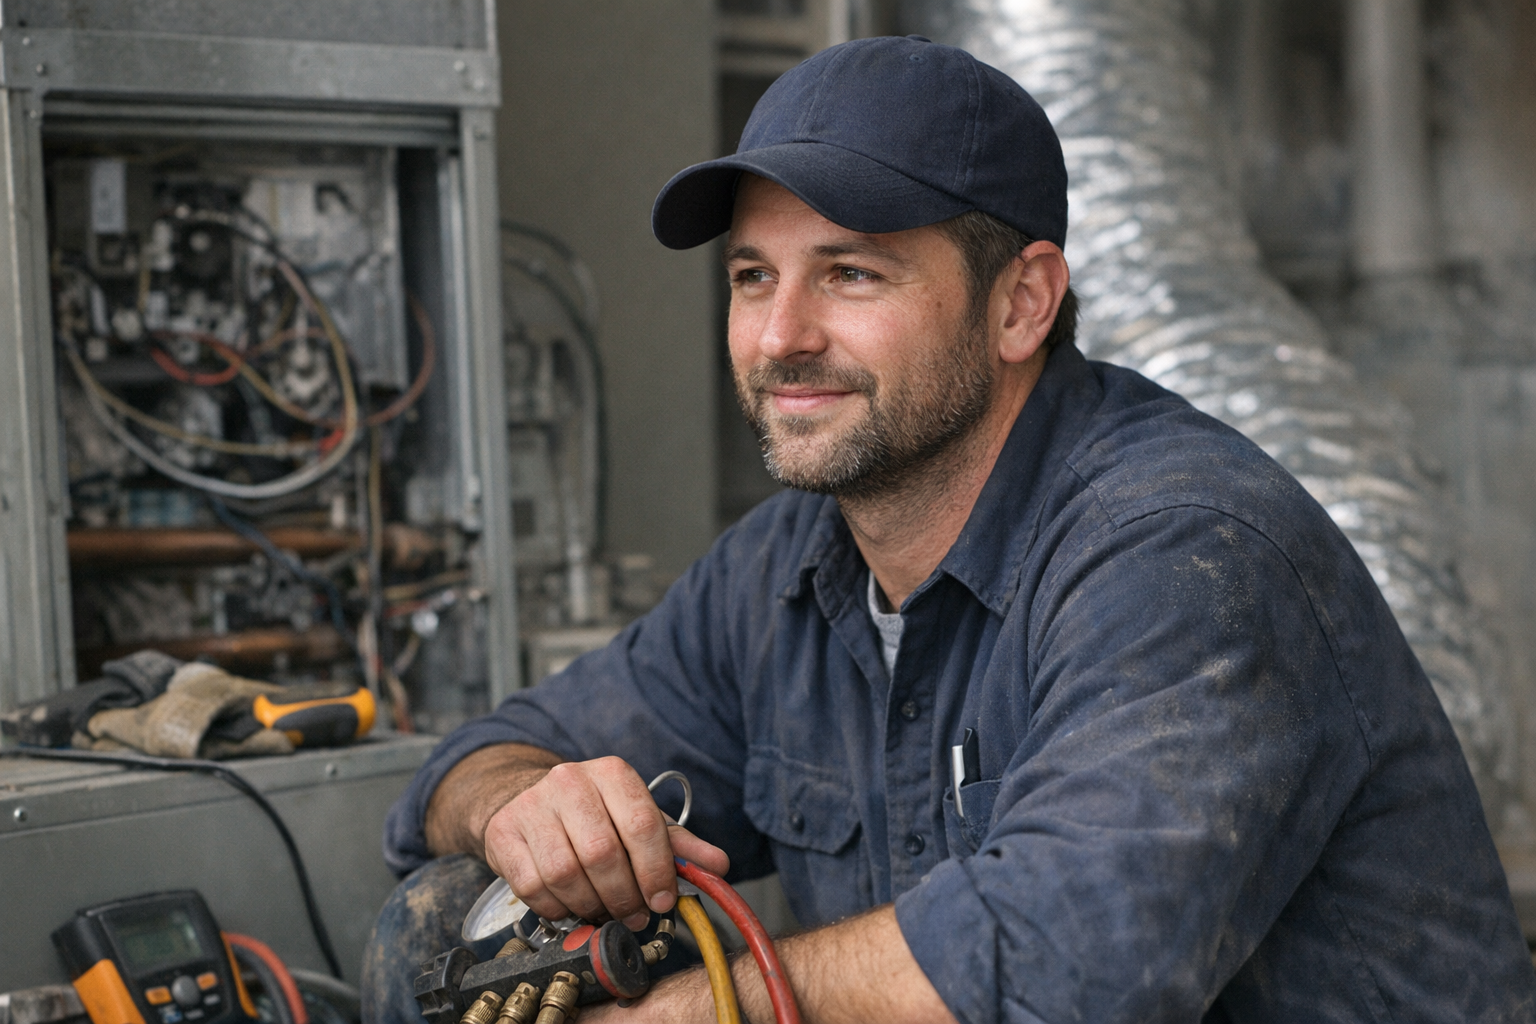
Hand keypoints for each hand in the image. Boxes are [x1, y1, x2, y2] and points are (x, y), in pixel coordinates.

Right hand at [482, 756, 729, 927]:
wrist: (527, 801)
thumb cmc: (594, 816)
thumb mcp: (640, 820)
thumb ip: (680, 844)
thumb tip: (718, 866)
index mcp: (612, 773)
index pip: (643, 825)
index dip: (656, 871)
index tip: (662, 901)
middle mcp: (570, 781)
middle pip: (603, 853)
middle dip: (624, 895)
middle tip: (634, 915)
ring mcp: (532, 806)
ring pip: (566, 872)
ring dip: (590, 905)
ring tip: (603, 912)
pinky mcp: (503, 834)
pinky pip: (533, 886)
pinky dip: (556, 907)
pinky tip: (570, 906)